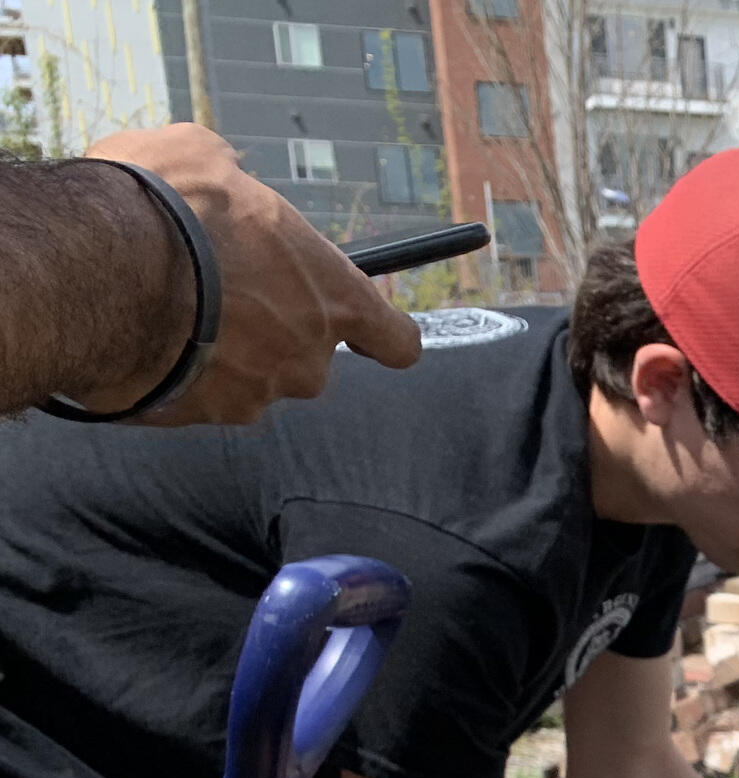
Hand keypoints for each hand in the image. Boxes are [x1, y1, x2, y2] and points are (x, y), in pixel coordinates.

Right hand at [87, 125, 421, 423]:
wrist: (100, 267)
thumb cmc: (168, 210)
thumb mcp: (207, 158)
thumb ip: (237, 179)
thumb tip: (222, 170)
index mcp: (336, 299)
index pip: (396, 341)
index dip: (384, 337)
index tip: (373, 333)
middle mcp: (307, 360)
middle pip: (306, 357)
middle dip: (270, 330)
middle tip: (220, 289)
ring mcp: (253, 396)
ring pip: (246, 378)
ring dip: (217, 352)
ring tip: (169, 307)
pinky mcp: (194, 417)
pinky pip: (189, 394)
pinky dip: (170, 370)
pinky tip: (138, 333)